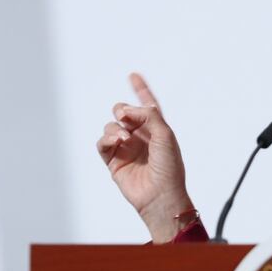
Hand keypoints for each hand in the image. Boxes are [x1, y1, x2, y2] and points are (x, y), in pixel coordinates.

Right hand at [97, 73, 192, 242]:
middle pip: (123, 112)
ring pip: (110, 126)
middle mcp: (140, 136)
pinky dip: (106, 139)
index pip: (148, 105)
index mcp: (156, 129)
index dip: (141, 90)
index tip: (133, 75)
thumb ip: (149, 115)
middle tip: (127, 117)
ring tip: (124, 138)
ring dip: (115, 128)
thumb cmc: (168, 168)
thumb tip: (129, 108)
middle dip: (122, 110)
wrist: (160, 195)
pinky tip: (116, 143)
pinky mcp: (113, 161)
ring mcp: (126, 148)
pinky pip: (102, 143)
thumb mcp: (165, 135)